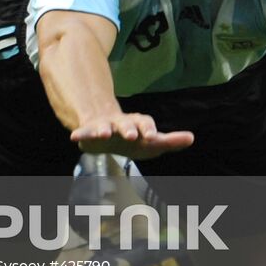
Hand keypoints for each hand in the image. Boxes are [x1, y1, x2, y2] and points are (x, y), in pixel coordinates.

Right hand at [70, 112, 193, 160]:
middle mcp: (121, 123)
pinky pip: (85, 133)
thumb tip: (191, 137)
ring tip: (104, 134)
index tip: (153, 135)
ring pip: (105, 127)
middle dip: (129, 128)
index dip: (148, 128)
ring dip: (104, 130)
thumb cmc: (133, 139)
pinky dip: (81, 134)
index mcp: (138, 124)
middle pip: (126, 124)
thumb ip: (170, 141)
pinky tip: (74, 137)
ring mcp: (105, 127)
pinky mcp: (90, 133)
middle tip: (132, 135)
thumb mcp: (152, 142)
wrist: (105, 133)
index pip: (145, 123)